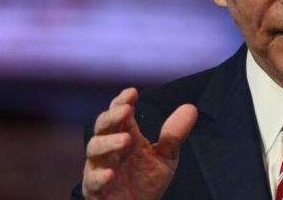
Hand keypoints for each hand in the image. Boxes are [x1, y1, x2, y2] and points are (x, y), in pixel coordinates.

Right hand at [82, 87, 197, 199]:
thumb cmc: (145, 180)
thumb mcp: (165, 157)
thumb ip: (174, 135)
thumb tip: (190, 109)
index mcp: (125, 134)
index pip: (119, 112)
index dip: (122, 101)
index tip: (133, 93)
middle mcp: (109, 148)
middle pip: (103, 125)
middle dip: (112, 116)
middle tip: (126, 110)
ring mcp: (99, 167)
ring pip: (94, 149)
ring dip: (108, 143)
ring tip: (126, 139)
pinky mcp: (95, 189)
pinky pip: (92, 181)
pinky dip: (99, 177)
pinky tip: (110, 174)